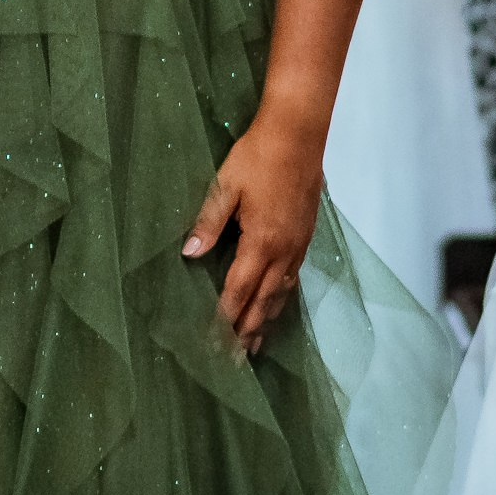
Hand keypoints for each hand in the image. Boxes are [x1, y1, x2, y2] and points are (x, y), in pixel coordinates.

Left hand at [182, 114, 323, 356]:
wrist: (299, 135)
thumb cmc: (257, 157)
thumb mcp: (225, 186)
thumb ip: (208, 221)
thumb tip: (190, 254)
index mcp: (261, 242)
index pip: (239, 291)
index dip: (225, 319)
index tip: (214, 342)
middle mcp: (284, 252)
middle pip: (264, 301)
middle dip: (248, 331)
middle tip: (235, 359)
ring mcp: (298, 246)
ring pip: (282, 293)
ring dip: (267, 320)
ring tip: (255, 343)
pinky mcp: (305, 237)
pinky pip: (293, 279)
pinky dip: (282, 299)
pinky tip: (276, 303)